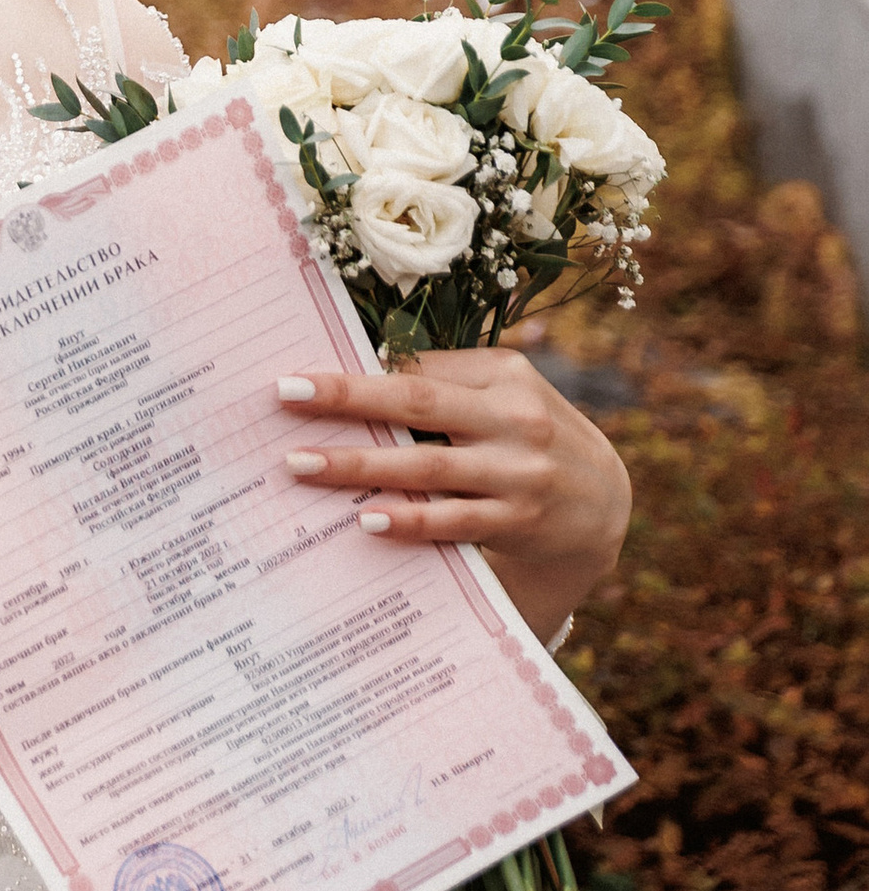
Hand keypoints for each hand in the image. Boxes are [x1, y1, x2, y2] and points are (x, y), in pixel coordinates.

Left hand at [275, 346, 630, 638]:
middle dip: (347, 397)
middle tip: (286, 395)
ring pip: (427, 466)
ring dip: (360, 464)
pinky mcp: (519, 521)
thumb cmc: (532, 435)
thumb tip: (363, 370)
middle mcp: (514, 418)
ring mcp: (518, 472)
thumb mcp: (508, 393)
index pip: (421, 368)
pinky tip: (365, 517)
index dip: (359, 370)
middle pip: (418, 403)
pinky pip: (454, 520)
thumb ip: (450, 380)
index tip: (299, 374)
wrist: (605, 505)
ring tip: (302, 463)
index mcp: (506, 373)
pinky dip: (410, 519)